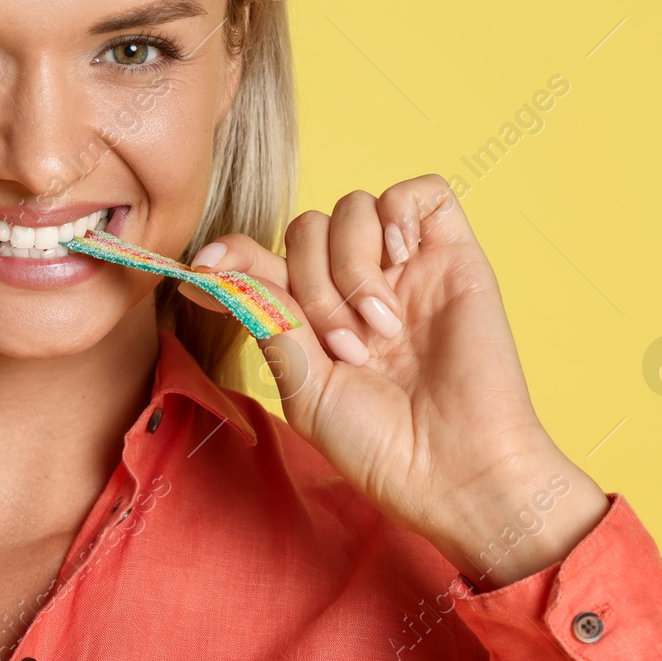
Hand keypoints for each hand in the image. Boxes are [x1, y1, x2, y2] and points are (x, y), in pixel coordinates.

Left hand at [179, 174, 608, 587]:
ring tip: (381, 329)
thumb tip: (207, 271)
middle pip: (304, 228)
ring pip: (352, 206)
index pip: (263, 257)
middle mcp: (357, 284)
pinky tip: (402, 264)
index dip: (231, 253)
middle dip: (312, 285)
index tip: (204, 269)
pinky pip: (421, 192)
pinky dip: (399, 215)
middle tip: (347, 348)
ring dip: (352, 267)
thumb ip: (267, 316)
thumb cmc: (381, 444)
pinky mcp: (455, 254)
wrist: (457, 469)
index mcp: (314, 317)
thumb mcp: (302, 384)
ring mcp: (405, 267)